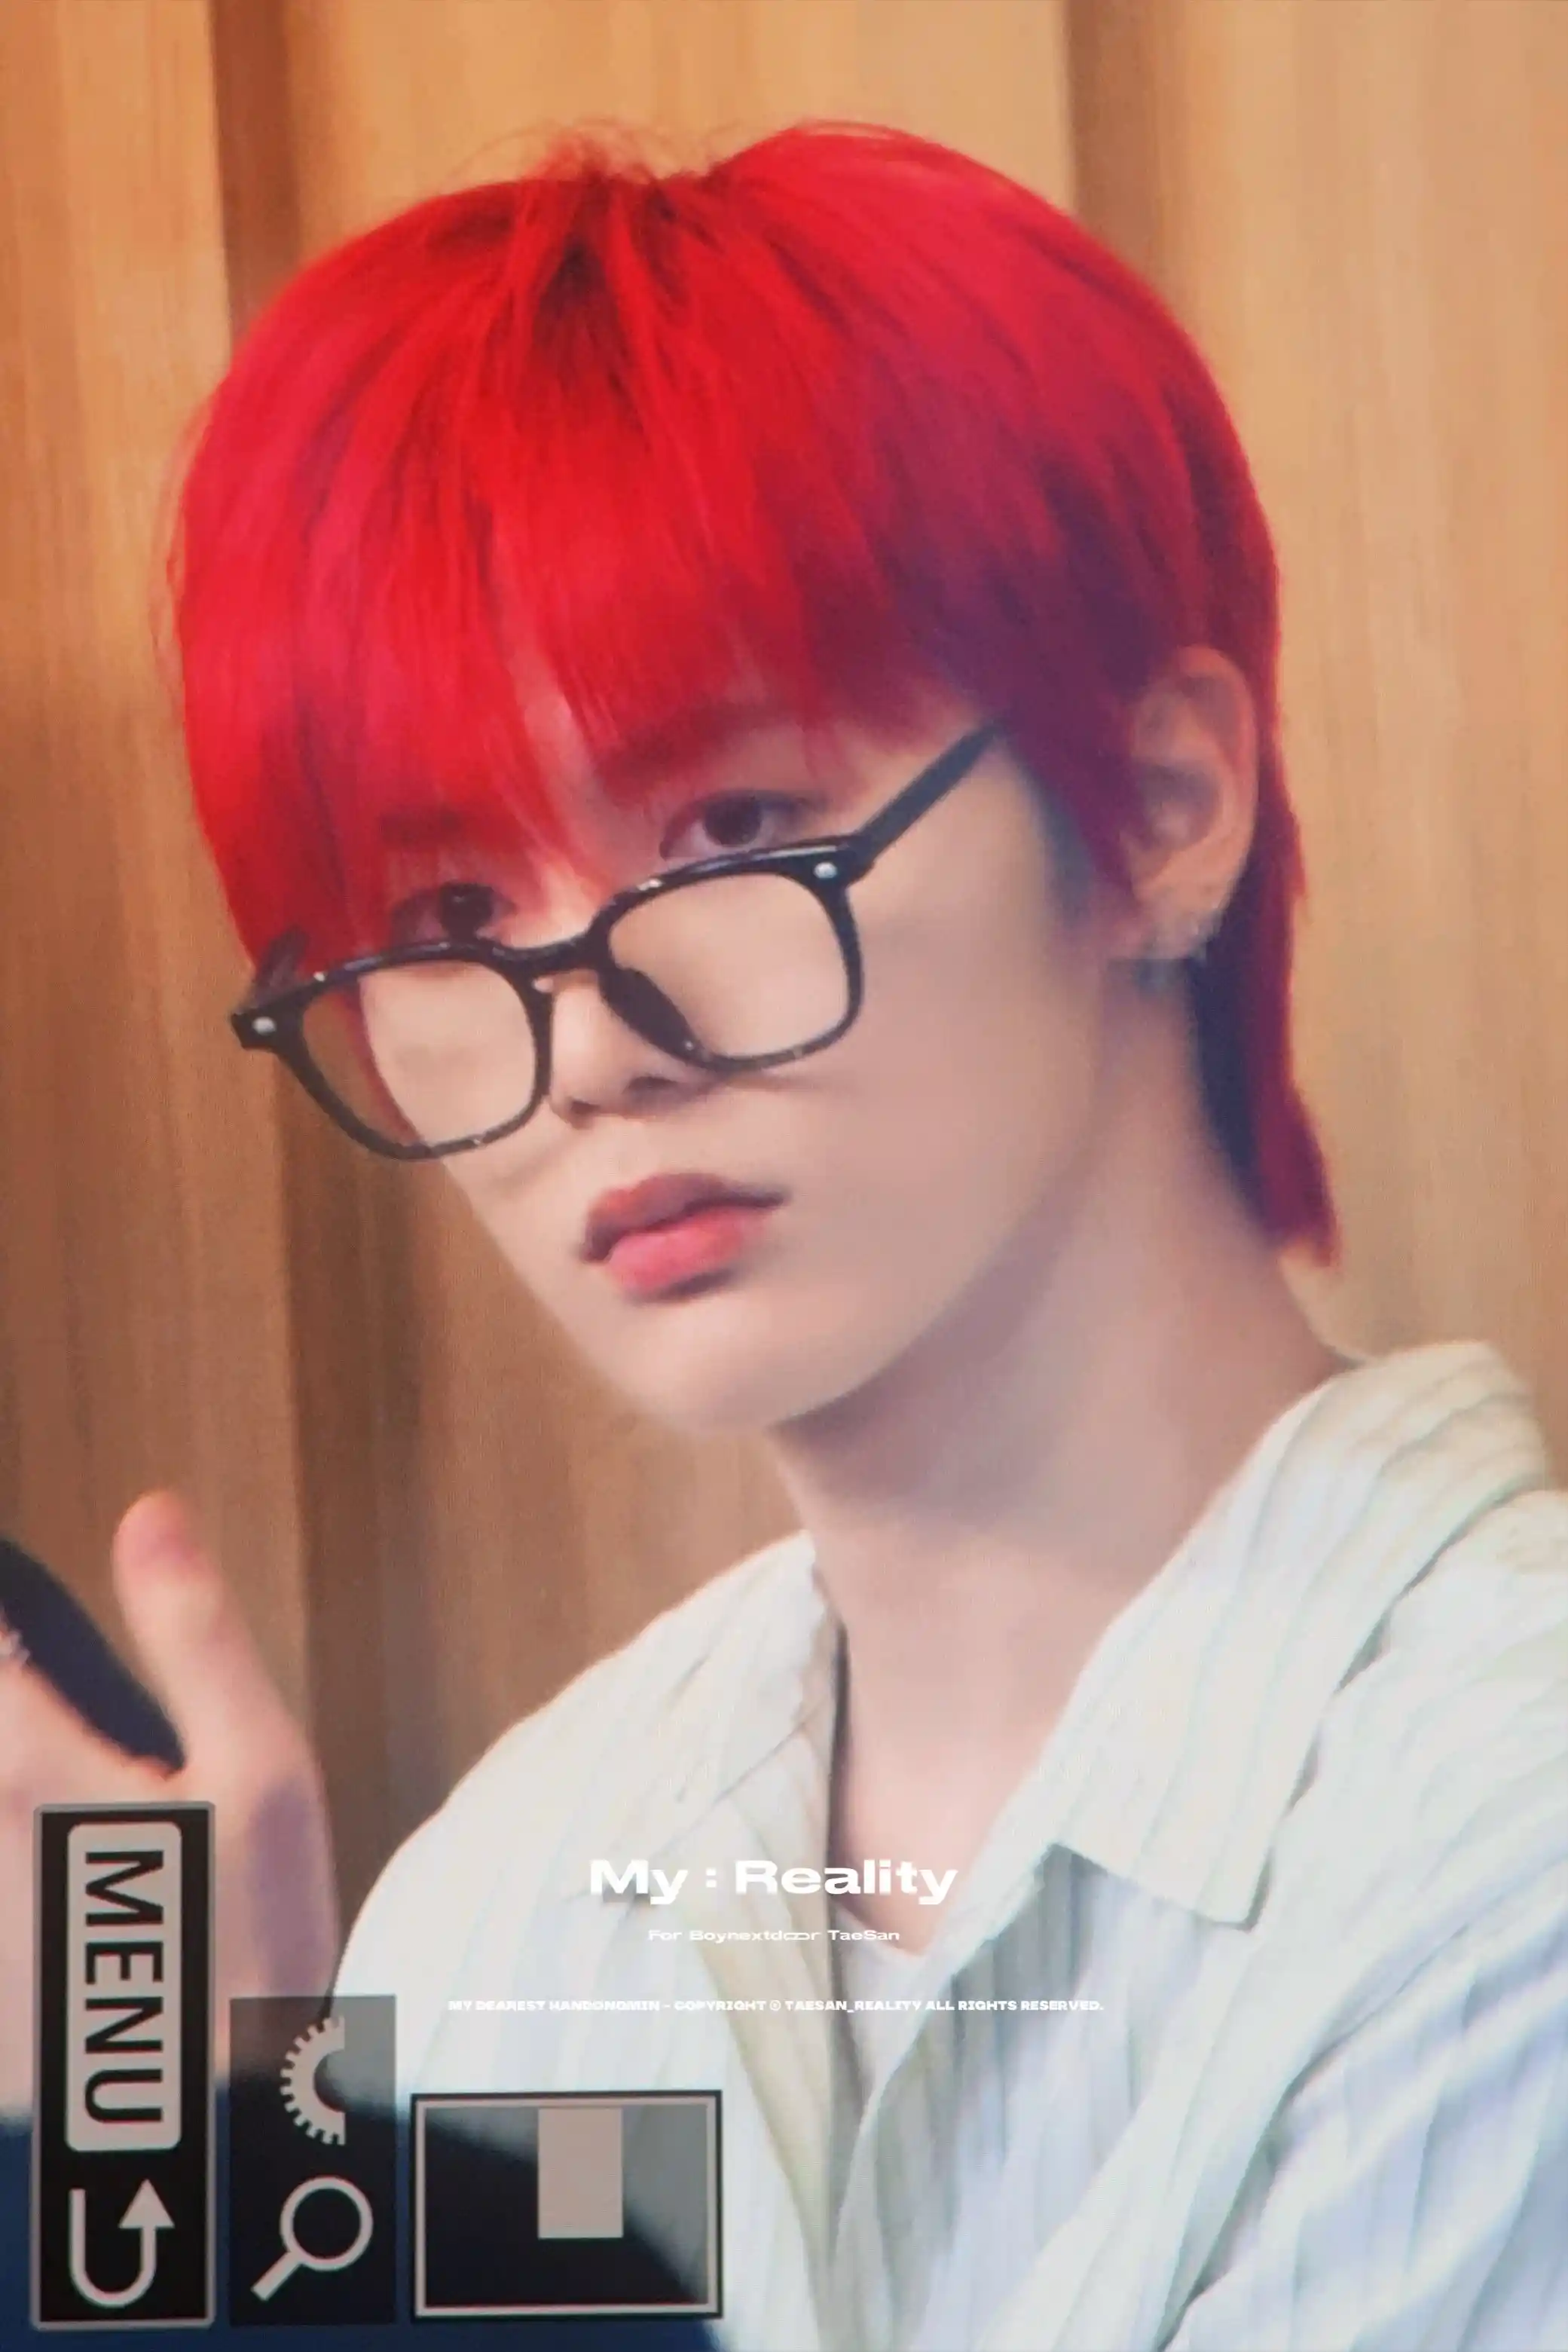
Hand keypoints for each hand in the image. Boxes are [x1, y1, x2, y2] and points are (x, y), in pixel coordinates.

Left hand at [0, 1492, 339, 2114]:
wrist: (210, 2132)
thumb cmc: (250, 1949)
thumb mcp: (260, 1774)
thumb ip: (195, 1636)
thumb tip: (150, 1518)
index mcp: (32, 1767)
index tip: (18, 1610)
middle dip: (10, 1688)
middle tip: (50, 1691)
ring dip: (15, 1771)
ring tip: (76, 1782)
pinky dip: (17, 1842)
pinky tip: (80, 1874)